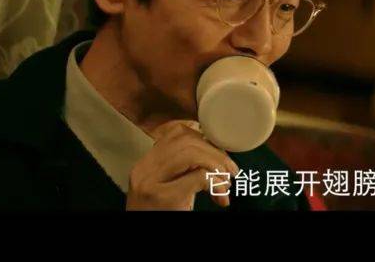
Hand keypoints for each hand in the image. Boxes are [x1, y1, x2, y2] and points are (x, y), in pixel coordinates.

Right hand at [125, 120, 239, 210]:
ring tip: (226, 184)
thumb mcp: (168, 188)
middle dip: (216, 152)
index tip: (219, 155)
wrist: (144, 242)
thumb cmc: (162, 216)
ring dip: (218, 166)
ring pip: (192, 153)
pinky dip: (216, 183)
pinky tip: (220, 196)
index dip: (204, 139)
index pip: (177, 132)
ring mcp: (150, 183)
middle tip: (230, 172)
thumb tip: (216, 151)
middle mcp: (143, 170)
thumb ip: (182, 169)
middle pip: (186, 139)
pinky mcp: (163, 198)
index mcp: (145, 164)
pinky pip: (198, 176)